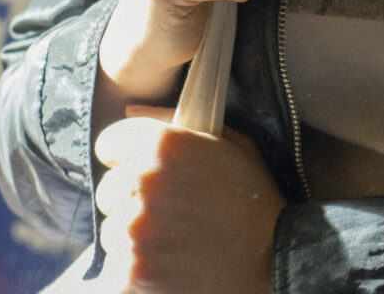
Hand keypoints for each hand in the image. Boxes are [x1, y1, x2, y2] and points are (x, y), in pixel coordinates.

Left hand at [95, 107, 282, 293]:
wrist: (275, 263)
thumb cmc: (253, 202)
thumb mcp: (229, 146)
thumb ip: (173, 121)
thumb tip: (129, 112)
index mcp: (164, 143)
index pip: (110, 145)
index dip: (127, 160)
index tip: (147, 177)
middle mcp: (145, 182)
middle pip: (108, 190)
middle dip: (132, 202)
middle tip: (171, 216)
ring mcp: (138, 229)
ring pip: (112, 231)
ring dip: (135, 239)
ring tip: (175, 243)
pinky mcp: (136, 270)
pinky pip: (117, 268)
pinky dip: (136, 272)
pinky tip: (169, 267)